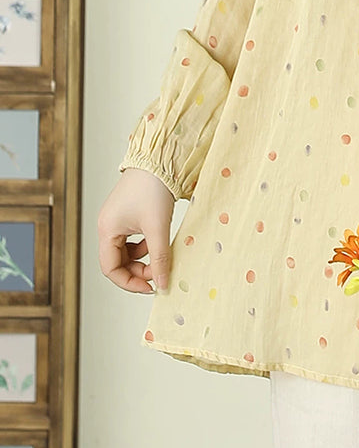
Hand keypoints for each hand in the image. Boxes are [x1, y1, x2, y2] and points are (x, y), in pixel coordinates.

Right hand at [97, 168, 175, 293]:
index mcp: (107, 230)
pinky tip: (157, 241)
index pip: (110, 268)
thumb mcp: (158, 228)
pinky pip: (131, 240)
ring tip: (159, 254)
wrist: (159, 161)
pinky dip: (144, 246)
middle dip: (137, 271)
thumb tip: (163, 283)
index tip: (151, 287)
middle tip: (159, 274)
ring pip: (125, 252)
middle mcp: (107, 226)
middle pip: (116, 261)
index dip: (129, 282)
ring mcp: (116, 220)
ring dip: (141, 258)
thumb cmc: (153, 190)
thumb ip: (160, 258)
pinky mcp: (127, 214)